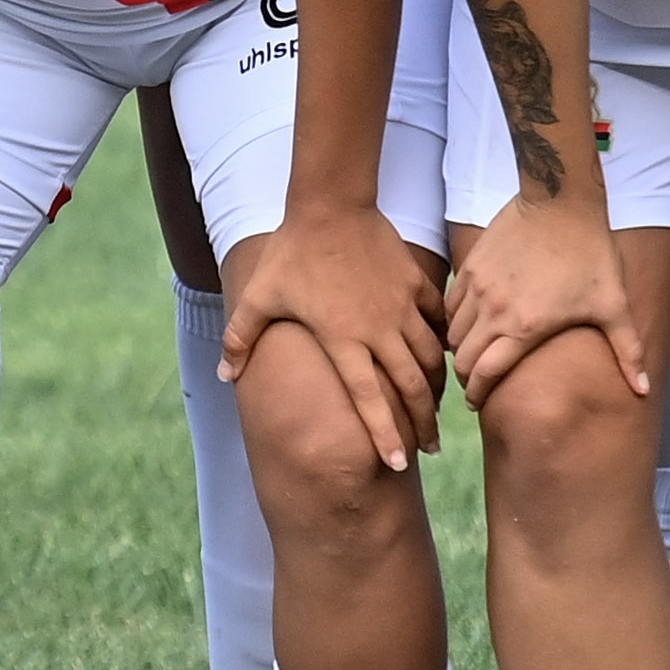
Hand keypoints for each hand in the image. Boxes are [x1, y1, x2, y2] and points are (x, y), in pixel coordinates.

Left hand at [222, 194, 450, 471]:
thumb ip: (241, 338)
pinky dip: (444, 344)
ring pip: (431, 359)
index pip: (369, 400)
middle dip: (422, 424)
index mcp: (343, 340)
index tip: (397, 465)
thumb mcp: (259, 296)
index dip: (385, 436)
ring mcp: (402, 307)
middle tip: (428, 449)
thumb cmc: (291, 252)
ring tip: (439, 411)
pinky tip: (446, 358)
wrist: (330, 204)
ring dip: (438, 389)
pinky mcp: (416, 285)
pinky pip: (437, 322)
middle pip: (411, 388)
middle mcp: (379, 330)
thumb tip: (223, 375)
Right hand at [445, 191, 653, 411]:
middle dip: (466, 377)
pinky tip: (466, 323)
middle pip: (463, 358)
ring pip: (453, 332)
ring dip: (459, 349)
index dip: (479, 393)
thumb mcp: (614, 306)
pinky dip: (454, 320)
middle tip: (474, 384)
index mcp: (524, 328)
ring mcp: (478, 287)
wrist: (561, 202)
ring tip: (470, 355)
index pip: (486, 373)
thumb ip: (627, 352)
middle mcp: (494, 311)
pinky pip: (451, 304)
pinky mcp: (471, 266)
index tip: (478, 404)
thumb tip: (644, 390)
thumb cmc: (591, 255)